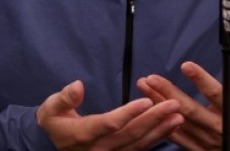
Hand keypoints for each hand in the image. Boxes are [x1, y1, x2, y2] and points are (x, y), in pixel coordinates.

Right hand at [36, 80, 183, 150]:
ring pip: (138, 145)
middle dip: (154, 119)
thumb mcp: (50, 108)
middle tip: (174, 104)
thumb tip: (78, 85)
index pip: (110, 124)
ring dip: (160, 130)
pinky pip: (139, 150)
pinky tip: (170, 127)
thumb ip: (64, 98)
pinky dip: (156, 139)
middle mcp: (98, 149)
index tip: (147, 99)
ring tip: (178, 116)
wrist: (51, 144)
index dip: (129, 113)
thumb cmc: (54, 121)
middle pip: (130, 135)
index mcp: (83, 134)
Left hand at [136, 62, 229, 150]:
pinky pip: (178, 138)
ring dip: (159, 105)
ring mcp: (207, 140)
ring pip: (179, 122)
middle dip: (168, 92)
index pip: (216, 93)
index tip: (186, 65)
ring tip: (145, 88)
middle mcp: (218, 127)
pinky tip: (149, 112)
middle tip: (152, 78)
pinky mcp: (201, 150)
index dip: (201, 79)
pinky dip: (162, 125)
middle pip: (189, 109)